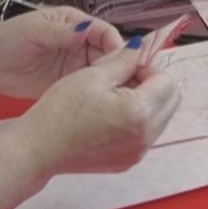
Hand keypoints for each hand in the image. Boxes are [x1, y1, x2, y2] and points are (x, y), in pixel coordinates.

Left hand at [0, 7, 125, 98]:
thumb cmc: (9, 38)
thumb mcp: (34, 30)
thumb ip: (61, 32)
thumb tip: (87, 30)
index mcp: (76, 24)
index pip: (105, 33)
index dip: (118, 46)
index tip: (124, 63)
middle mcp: (80, 44)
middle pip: (109, 54)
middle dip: (120, 67)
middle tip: (126, 85)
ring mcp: (74, 65)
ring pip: (102, 73)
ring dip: (110, 82)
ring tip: (119, 98)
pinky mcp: (66, 84)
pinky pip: (87, 88)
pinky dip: (96, 95)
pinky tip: (102, 105)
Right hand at [11, 39, 179, 175]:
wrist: (37, 149)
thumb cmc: (60, 110)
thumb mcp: (93, 75)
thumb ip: (124, 59)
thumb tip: (140, 46)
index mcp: (139, 113)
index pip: (166, 81)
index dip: (148, 68)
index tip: (127, 66)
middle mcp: (145, 137)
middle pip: (170, 101)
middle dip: (153, 85)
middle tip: (125, 79)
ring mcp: (136, 153)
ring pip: (160, 118)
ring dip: (147, 102)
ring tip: (115, 96)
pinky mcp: (126, 162)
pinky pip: (145, 136)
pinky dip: (137, 121)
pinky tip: (110, 114)